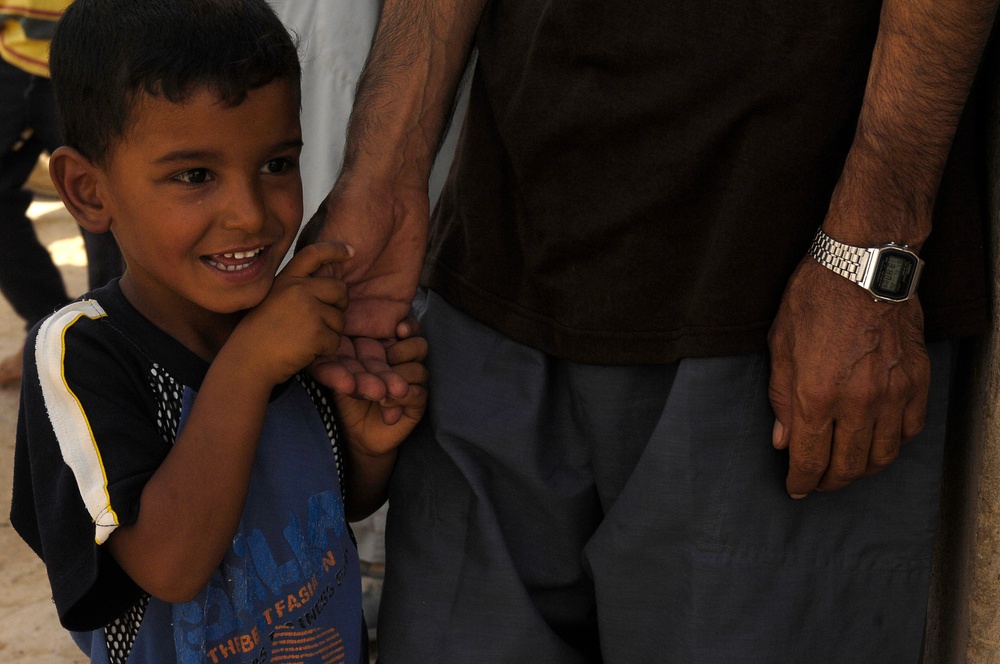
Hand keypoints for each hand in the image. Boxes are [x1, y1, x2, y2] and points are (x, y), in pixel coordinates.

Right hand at [229, 242, 350, 385]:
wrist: (246, 361)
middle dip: (339, 306)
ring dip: (329, 333)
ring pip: (340, 319)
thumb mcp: (272, 300)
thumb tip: (328, 287)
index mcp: (286, 280)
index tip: (351, 251)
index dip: (334, 250)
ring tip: (304, 339)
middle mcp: (298, 289)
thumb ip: (295, 290)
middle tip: (323, 320)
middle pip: (340, 289)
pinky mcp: (316, 332)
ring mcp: (308, 309)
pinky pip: (336, 340)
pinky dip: (325, 350)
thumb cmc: (259, 335)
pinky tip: (305, 351)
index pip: (314, 254)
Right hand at [298, 174, 428, 400]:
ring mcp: (367, 314)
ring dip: (380, 378)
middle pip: (347, 357)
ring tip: (391, 395)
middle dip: (359, 379)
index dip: (329, 367)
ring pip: (371, 357)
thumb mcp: (328, 247)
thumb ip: (320, 280)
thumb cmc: (352, 213)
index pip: (319, 343)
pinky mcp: (393, 312)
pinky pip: (393, 346)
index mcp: (317, 303)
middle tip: (372, 396)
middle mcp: (340, 313)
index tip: (340, 385)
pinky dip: (397, 365)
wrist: (390, 195)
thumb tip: (306, 314)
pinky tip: (403, 384)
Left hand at [334, 323, 428, 449]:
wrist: (352, 434)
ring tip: (380, 391)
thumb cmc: (341, 397)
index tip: (399, 330)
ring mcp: (413, 383)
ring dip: (399, 377)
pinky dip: (401, 397)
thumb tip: (343, 322)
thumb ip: (341, 349)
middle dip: (403, 351)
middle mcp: (403, 363)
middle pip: (419, 346)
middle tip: (387, 358)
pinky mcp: (417, 403)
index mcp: (387, 348)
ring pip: (419, 370)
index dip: (408, 327)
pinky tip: (384, 402)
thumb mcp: (336, 370)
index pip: (408, 330)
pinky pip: (419, 394)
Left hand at [767, 258, 929, 497]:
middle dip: (829, 482)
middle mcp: (858, 403)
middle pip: (848, 465)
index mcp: (817, 396)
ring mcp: (892, 395)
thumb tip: (783, 440)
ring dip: (863, 470)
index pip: (809, 459)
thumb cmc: (815, 299)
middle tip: (818, 483)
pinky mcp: (917, 382)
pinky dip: (893, 444)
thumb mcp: (781, 346)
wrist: (864, 265)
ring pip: (882, 455)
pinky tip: (878, 443)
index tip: (796, 489)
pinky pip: (910, 430)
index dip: (801, 481)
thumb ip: (782, 398)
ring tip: (847, 468)